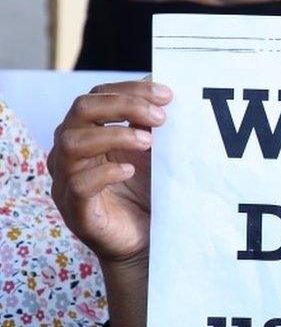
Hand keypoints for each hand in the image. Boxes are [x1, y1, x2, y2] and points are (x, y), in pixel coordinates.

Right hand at [48, 80, 169, 267]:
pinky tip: (129, 170)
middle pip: (81, 109)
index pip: (97, 96)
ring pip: (72, 142)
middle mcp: (70, 151)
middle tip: (161, 117)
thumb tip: (163, 85)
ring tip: (148, 141)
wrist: (145, 241)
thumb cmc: (145, 191)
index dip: (130, 90)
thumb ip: (151, 121)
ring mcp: (67, 180)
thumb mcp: (152, 152)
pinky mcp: (75, 210)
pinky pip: (78, 185)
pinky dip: (104, 173)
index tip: (167, 94)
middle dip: (123, 106)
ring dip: (114, 135)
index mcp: (87, 131)